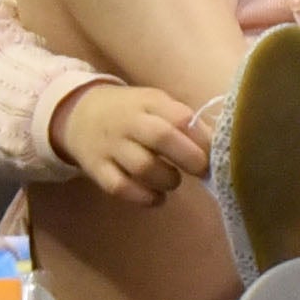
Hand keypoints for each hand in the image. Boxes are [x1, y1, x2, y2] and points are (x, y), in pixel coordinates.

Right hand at [52, 77, 209, 203]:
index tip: (215, 152)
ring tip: (172, 180)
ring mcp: (110, 146)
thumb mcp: (156, 104)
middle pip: (161, 137)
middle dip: (189, 158)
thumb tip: (220, 147)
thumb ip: (185, 124)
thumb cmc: (131, 113)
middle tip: (201, 170)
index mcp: (148, 102)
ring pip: (143, 167)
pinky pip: (121, 188)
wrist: (79, 116)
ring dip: (167, 180)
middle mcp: (127, 122)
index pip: (179, 116)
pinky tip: (155, 196)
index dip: (202, 138)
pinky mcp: (97, 170)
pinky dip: (144, 197)